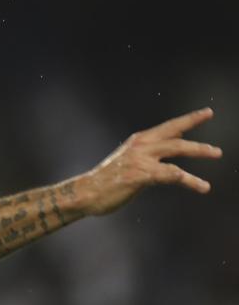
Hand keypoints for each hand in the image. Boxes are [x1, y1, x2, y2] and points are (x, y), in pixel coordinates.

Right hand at [77, 107, 221, 215]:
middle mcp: (141, 146)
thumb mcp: (129, 160)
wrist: (85, 192)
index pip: (169, 127)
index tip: (206, 112)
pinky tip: (201, 185)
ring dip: (199, 152)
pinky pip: (171, 175)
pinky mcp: (140, 174)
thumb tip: (173, 145)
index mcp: (138, 141)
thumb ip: (150, 154)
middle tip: (218, 150)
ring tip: (215, 156)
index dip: (189, 120)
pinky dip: (188, 179)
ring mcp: (140, 159)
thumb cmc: (107, 180)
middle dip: (199, 142)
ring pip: (177, 150)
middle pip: (176, 137)